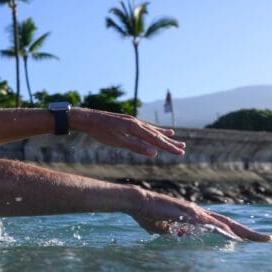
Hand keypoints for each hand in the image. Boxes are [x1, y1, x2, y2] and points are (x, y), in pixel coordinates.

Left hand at [71, 108, 185, 156]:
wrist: (88, 118)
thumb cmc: (101, 131)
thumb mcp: (118, 141)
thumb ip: (136, 147)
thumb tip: (154, 153)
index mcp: (135, 128)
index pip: (156, 140)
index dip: (169, 147)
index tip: (180, 153)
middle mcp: (136, 123)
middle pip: (156, 134)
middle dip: (170, 142)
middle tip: (183, 148)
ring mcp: (132, 121)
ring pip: (151, 129)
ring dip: (163, 135)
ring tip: (174, 137)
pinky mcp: (127, 121)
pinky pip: (143, 126)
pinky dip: (152, 129)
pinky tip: (155, 131)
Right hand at [129, 188, 271, 241]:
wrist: (137, 201)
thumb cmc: (146, 214)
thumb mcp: (161, 228)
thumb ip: (173, 231)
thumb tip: (180, 234)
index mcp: (193, 215)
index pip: (219, 224)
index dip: (234, 231)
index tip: (247, 239)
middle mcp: (198, 211)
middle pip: (228, 222)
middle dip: (247, 232)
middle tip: (266, 239)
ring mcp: (195, 211)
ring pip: (225, 222)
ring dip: (243, 231)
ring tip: (259, 239)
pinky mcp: (189, 213)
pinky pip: (211, 223)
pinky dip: (225, 230)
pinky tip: (235, 237)